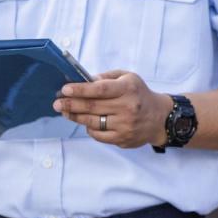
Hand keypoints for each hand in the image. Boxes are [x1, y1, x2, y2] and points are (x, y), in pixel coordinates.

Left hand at [53, 70, 171, 147]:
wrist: (160, 118)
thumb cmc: (139, 94)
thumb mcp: (129, 78)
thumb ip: (107, 78)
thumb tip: (83, 80)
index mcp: (129, 89)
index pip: (100, 89)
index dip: (81, 89)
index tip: (65, 89)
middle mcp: (128, 107)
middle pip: (93, 106)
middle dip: (71, 104)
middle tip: (57, 102)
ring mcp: (125, 125)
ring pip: (92, 122)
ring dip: (75, 116)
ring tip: (65, 111)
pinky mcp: (122, 139)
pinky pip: (98, 135)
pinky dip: (88, 128)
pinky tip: (85, 121)